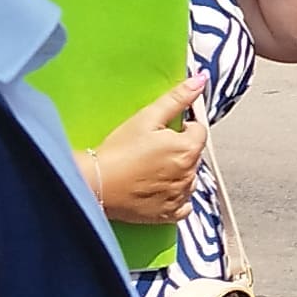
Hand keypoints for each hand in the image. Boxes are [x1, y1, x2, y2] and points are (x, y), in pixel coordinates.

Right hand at [82, 80, 206, 225]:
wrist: (96, 184)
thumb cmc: (119, 151)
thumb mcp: (147, 117)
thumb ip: (176, 99)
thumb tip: (199, 82)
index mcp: (188, 149)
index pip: (199, 130)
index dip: (183, 127)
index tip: (164, 130)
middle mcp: (189, 175)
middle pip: (194, 155)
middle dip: (179, 149)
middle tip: (152, 148)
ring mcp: (180, 197)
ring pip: (189, 178)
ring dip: (178, 172)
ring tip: (151, 168)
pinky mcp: (168, 215)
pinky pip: (183, 205)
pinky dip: (176, 197)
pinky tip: (157, 189)